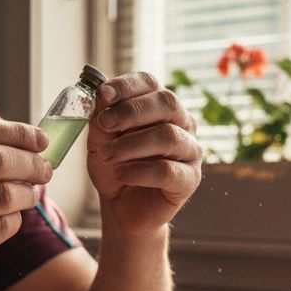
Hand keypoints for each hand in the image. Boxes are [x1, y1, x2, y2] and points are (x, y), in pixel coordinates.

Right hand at [0, 118, 52, 290]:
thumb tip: (23, 144)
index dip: (18, 132)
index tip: (40, 140)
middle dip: (31, 163)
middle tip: (45, 169)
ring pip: (4, 195)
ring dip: (27, 194)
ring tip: (30, 194)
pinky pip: (0, 228)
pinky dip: (13, 220)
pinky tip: (10, 218)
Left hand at [86, 72, 202, 236]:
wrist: (121, 207)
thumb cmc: (113, 166)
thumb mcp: (99, 140)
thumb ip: (101, 118)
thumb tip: (101, 96)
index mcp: (159, 106)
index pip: (150, 83)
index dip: (127, 86)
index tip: (103, 94)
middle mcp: (181, 123)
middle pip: (167, 103)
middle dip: (131, 111)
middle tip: (105, 125)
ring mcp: (190, 150)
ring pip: (169, 136)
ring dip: (131, 145)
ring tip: (106, 156)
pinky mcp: (190, 179)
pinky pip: (168, 170)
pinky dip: (139, 171)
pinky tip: (121, 174)